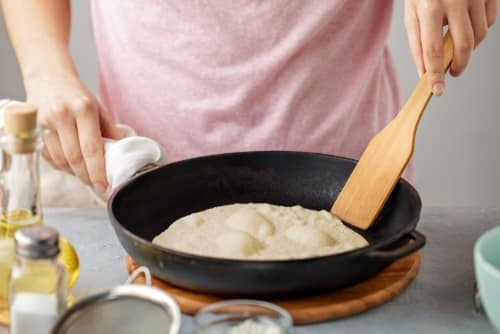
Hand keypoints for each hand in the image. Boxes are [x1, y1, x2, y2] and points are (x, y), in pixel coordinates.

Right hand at [25, 71, 122, 191]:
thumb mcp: (99, 108)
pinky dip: (61, 165)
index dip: (97, 171)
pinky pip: (48, 157)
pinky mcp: (33, 130)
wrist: (48, 77)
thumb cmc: (77, 96)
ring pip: (60, 160)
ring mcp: (44, 122)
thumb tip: (122, 155)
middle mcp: (62, 115)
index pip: (91, 148)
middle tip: (96, 185)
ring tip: (84, 173)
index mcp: (83, 109)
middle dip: (86, 176)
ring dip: (73, 172)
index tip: (103, 186)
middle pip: (74, 158)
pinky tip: (70, 163)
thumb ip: (110, 131)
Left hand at [404, 0, 496, 94]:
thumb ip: (416, 42)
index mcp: (430, 7)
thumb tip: (423, 72)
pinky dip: (479, 30)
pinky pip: (489, 22)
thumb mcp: (412, 12)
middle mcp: (455, 1)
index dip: (435, 74)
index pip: (432, 50)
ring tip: (456, 44)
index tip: (437, 90)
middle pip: (463, 46)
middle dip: (459, 65)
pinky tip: (467, 25)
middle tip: (453, 72)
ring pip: (480, 36)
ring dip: (469, 48)